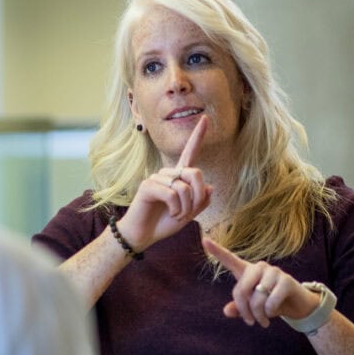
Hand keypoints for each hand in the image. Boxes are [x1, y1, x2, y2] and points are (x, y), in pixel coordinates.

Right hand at [117, 116, 212, 250]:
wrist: (144, 235)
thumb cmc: (164, 223)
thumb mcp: (189, 214)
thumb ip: (200, 202)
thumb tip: (209, 187)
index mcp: (179, 177)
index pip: (190, 153)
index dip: (198, 136)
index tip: (207, 119)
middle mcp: (168, 174)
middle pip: (195, 173)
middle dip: (198, 197)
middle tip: (190, 213)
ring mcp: (157, 178)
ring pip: (184, 187)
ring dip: (186, 207)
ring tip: (177, 215)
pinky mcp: (147, 185)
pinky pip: (171, 194)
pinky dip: (176, 208)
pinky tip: (170, 213)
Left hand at [201, 237, 319, 327]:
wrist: (296, 305)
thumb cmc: (270, 303)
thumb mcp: (253, 307)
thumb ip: (239, 308)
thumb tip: (227, 311)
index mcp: (247, 271)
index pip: (230, 259)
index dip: (217, 251)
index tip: (204, 240)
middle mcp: (259, 267)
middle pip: (241, 289)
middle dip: (244, 310)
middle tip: (250, 322)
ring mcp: (274, 272)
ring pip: (257, 298)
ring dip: (259, 315)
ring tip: (263, 321)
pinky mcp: (286, 280)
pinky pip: (271, 301)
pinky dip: (270, 312)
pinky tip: (274, 312)